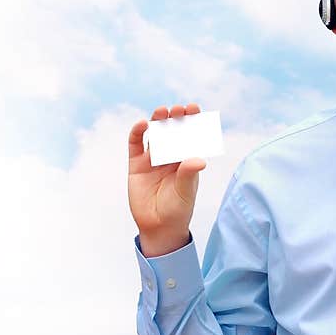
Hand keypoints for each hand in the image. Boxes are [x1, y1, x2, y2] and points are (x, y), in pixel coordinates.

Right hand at [128, 103, 206, 256]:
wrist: (158, 226)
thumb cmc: (178, 209)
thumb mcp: (185, 191)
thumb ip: (188, 174)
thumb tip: (199, 160)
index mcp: (187, 159)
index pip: (191, 135)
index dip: (193, 121)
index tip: (195, 109)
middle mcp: (170, 156)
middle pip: (173, 131)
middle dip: (176, 118)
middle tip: (179, 108)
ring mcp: (153, 159)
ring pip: (155, 134)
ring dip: (158, 121)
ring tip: (162, 111)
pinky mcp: (136, 164)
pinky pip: (136, 145)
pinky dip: (138, 133)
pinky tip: (142, 124)